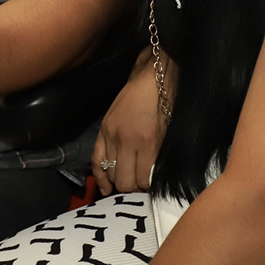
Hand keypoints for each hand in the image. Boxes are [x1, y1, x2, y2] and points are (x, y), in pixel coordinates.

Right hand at [92, 53, 168, 194]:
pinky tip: (105, 188)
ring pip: (110, 173)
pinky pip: (96, 160)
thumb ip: (158, 158)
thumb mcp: (168, 132)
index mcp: (147, 142)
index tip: (151, 188)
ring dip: (119, 181)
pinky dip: (100, 176)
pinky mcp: (103, 129)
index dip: (148, 188)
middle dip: (133, 187)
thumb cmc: (167, 102)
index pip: (143, 180)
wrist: (153, 76)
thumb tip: (150, 179)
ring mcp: (111, 135)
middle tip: (140, 186)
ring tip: (127, 182)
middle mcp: (126, 141)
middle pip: (125, 181)